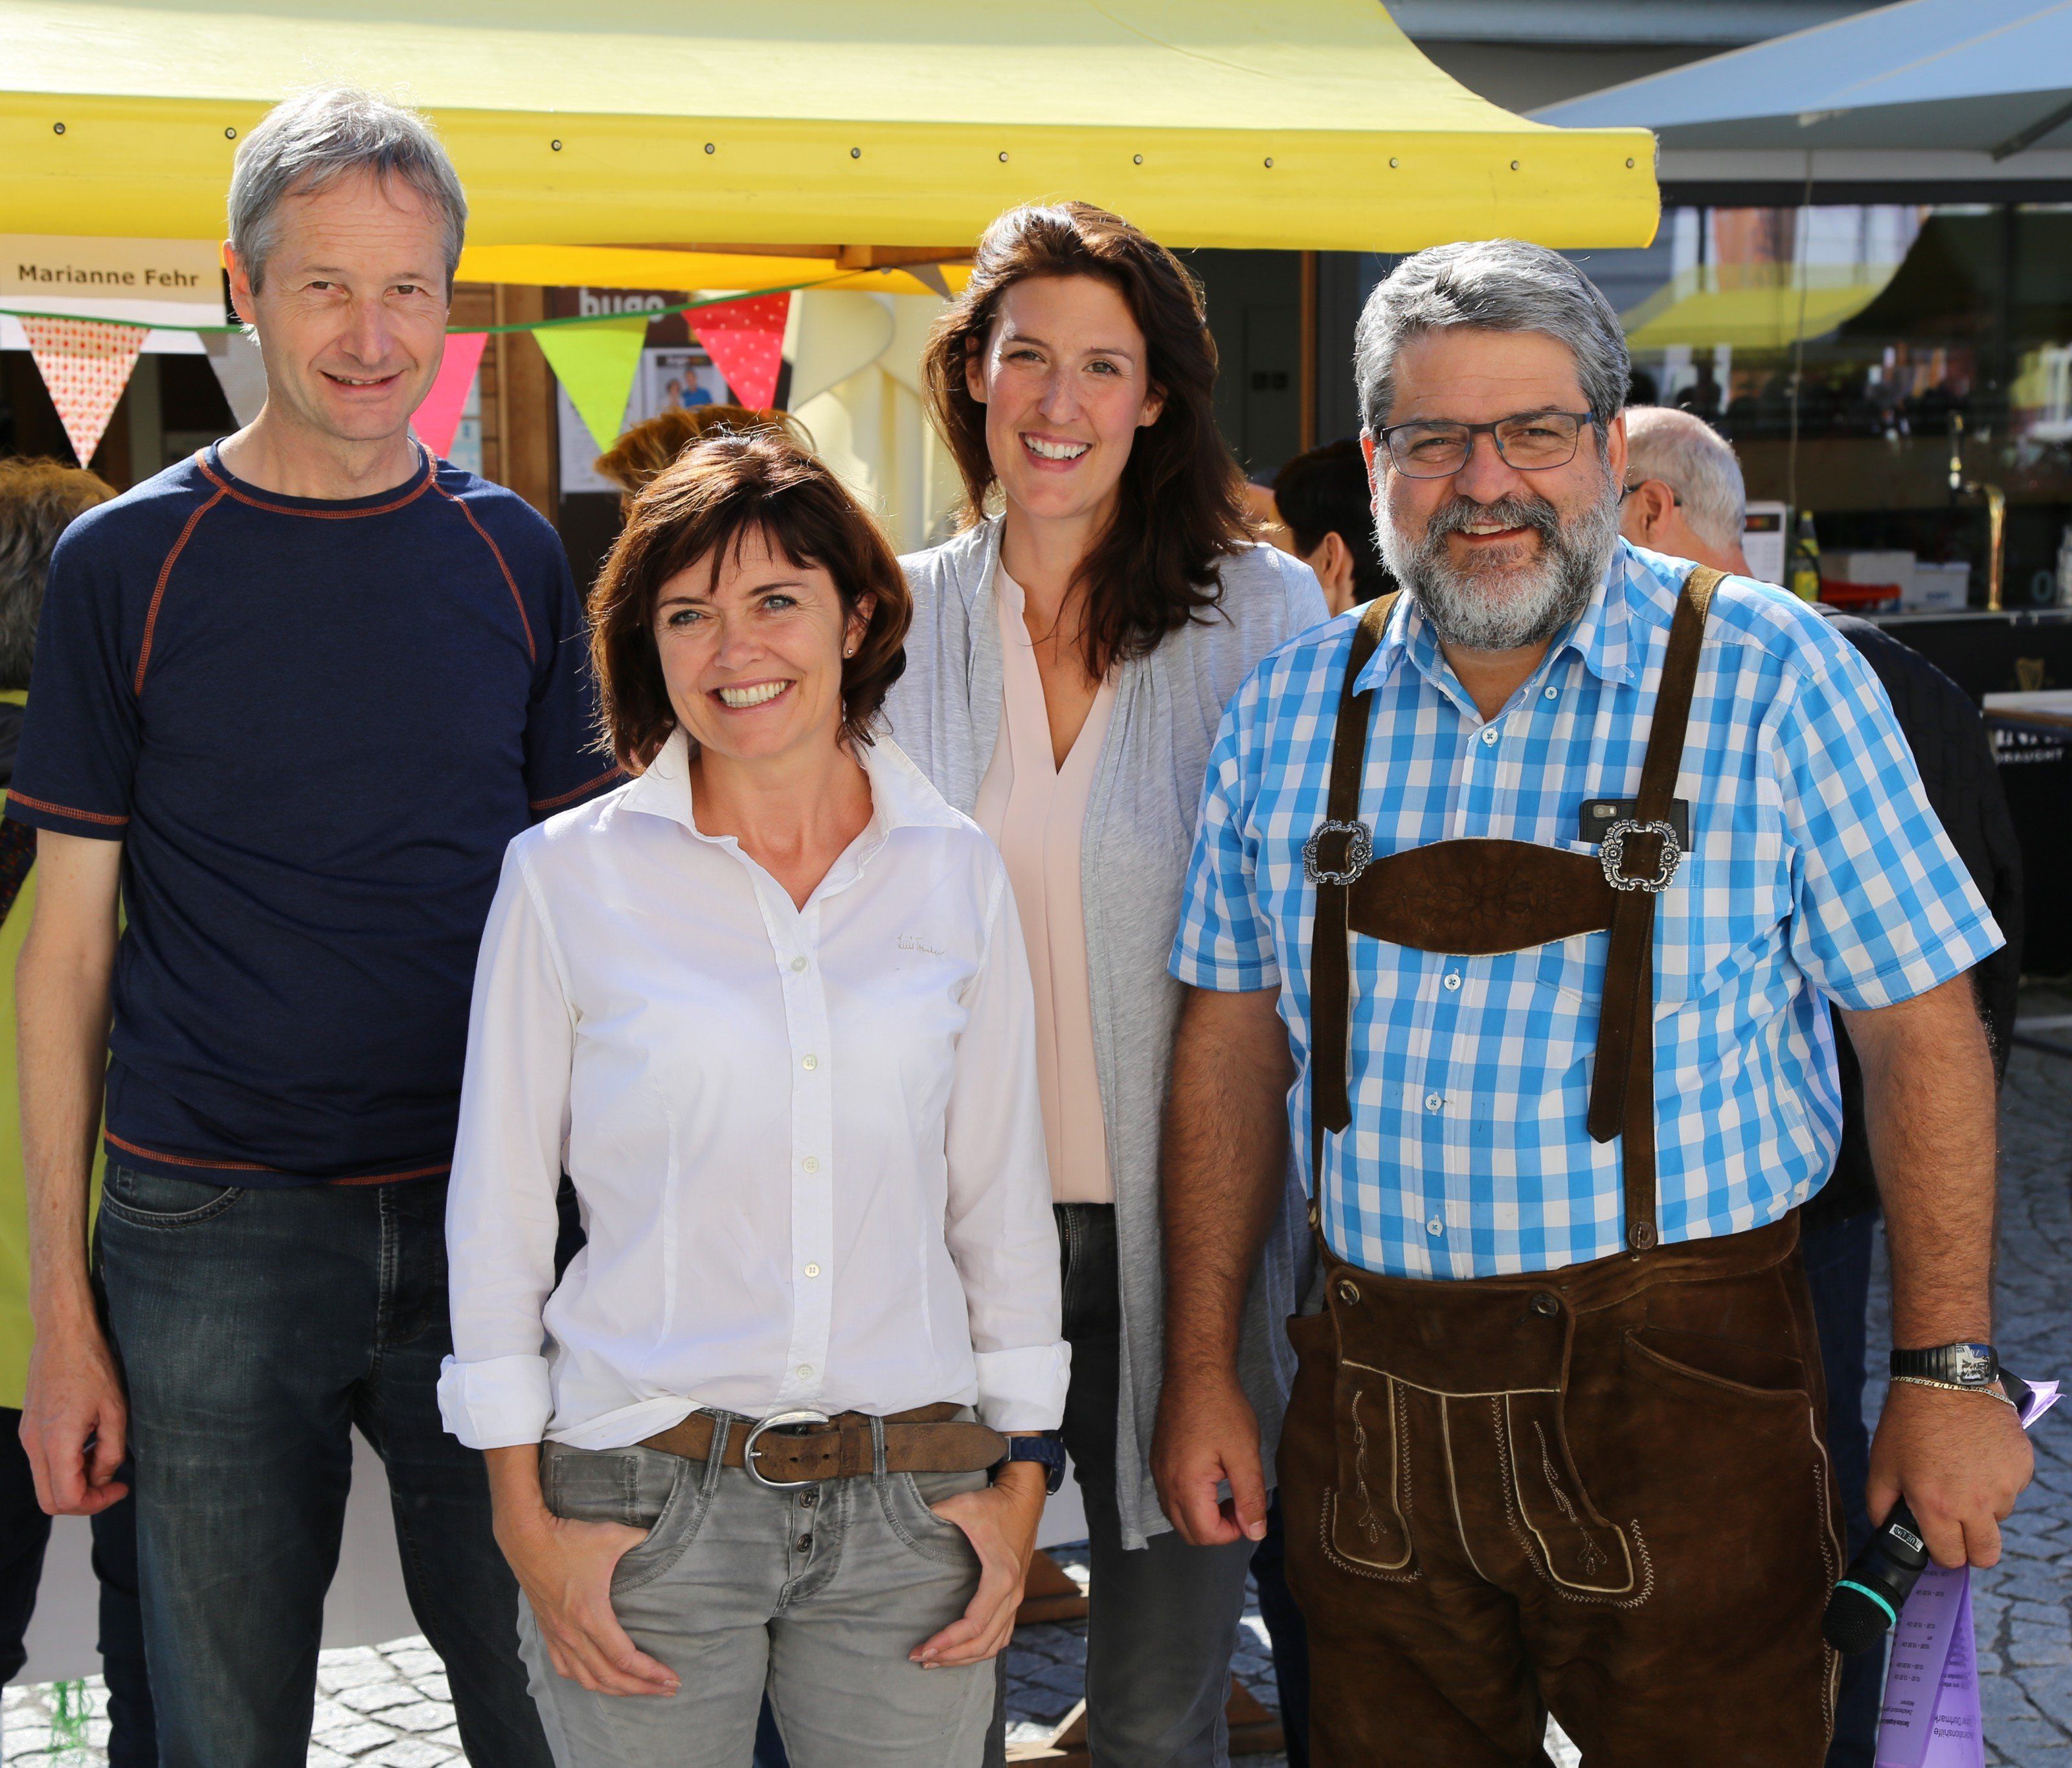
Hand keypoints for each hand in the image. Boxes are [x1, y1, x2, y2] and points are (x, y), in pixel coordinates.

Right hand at [21, 1307, 128, 1516]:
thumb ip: (110, 1450)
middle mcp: (34, 1444)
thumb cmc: (92, 1365)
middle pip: (49, 1501)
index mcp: (56, 1442)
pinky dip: (65, 1466)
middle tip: (111, 1483)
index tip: (120, 1487)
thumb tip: (104, 1477)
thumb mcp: (116, 1410)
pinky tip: (88, 1444)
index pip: (66, 1498)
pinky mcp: (28, 1429)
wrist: (63, 1335)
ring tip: (102, 1456)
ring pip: (44, 1483)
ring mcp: (27, 1437)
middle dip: (83, 1501)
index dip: (96, 1502)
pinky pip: (42, 1463)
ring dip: (74, 1482)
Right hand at [496, 1504, 679, 1696]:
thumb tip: (664, 1540)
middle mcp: (572, 1633)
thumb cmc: (570, 1538)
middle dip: (641, 1688)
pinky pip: (564, 1667)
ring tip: (638, 1690)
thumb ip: (643, 1540)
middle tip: (667, 1690)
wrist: (526, 1538)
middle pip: (609, 1676)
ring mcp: (557, 1634)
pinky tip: (596, 1679)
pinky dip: (584, 1679)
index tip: (672, 1678)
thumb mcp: (614, 1536)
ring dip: (614, 1689)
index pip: (624, 1658)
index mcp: (591, 1615)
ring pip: (586, 1678)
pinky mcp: (546, 1630)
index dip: (650, 1673)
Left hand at [911, 1463, 1044, 1668]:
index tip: (922, 1648)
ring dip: (965, 1657)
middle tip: (920, 1658)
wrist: (1024, 1498)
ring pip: (994, 1644)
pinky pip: (1001, 1635)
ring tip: (936, 1660)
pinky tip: (961, 1651)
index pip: (973, 1624)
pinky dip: (982, 1649)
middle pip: (982, 1643)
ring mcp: (1016, 1598)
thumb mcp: (963, 1504)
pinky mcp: (1015, 1596)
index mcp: (1001, 1577)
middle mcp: (1012, 1594)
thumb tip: (906, 1520)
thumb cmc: (994, 1503)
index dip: (947, 1641)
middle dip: (950, 1656)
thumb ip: (935, 1512)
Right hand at [1151, 1367, 1266, 1546]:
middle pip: (1187, 1531)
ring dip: (1202, 1516)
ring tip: (1228, 1492)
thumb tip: (1256, 1533)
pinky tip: (1211, 1478)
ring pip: (1176, 1514)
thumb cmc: (1222, 1408)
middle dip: (1217, 1529)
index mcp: (1185, 1485)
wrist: (1195, 1371)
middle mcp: (1164, 1483)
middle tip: (1240, 1505)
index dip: (1233, 1533)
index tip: (1250, 1511)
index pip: (1205, 1535)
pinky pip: (1170, 1495)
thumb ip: (1250, 1498)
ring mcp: (1158, 1470)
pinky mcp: (1158, 1458)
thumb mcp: (1245, 1454)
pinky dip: (1190, 1500)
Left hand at [1868, 1380, 2032, 1568]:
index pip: (1951, 1558)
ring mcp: (2005, 1485)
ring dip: (1984, 1507)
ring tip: (1963, 1474)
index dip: (1943, 1554)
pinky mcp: (2022, 1467)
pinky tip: (1979, 1456)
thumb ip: (1880, 1504)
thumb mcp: (1882, 1464)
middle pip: (1987, 1554)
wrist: (1944, 1380)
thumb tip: (1884, 1530)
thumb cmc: (1909, 1422)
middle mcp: (1976, 1503)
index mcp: (1938, 1506)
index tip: (1939, 1544)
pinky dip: (1998, 1480)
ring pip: (2000, 1517)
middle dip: (1972, 1549)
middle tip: (1959, 1529)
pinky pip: (2013, 1488)